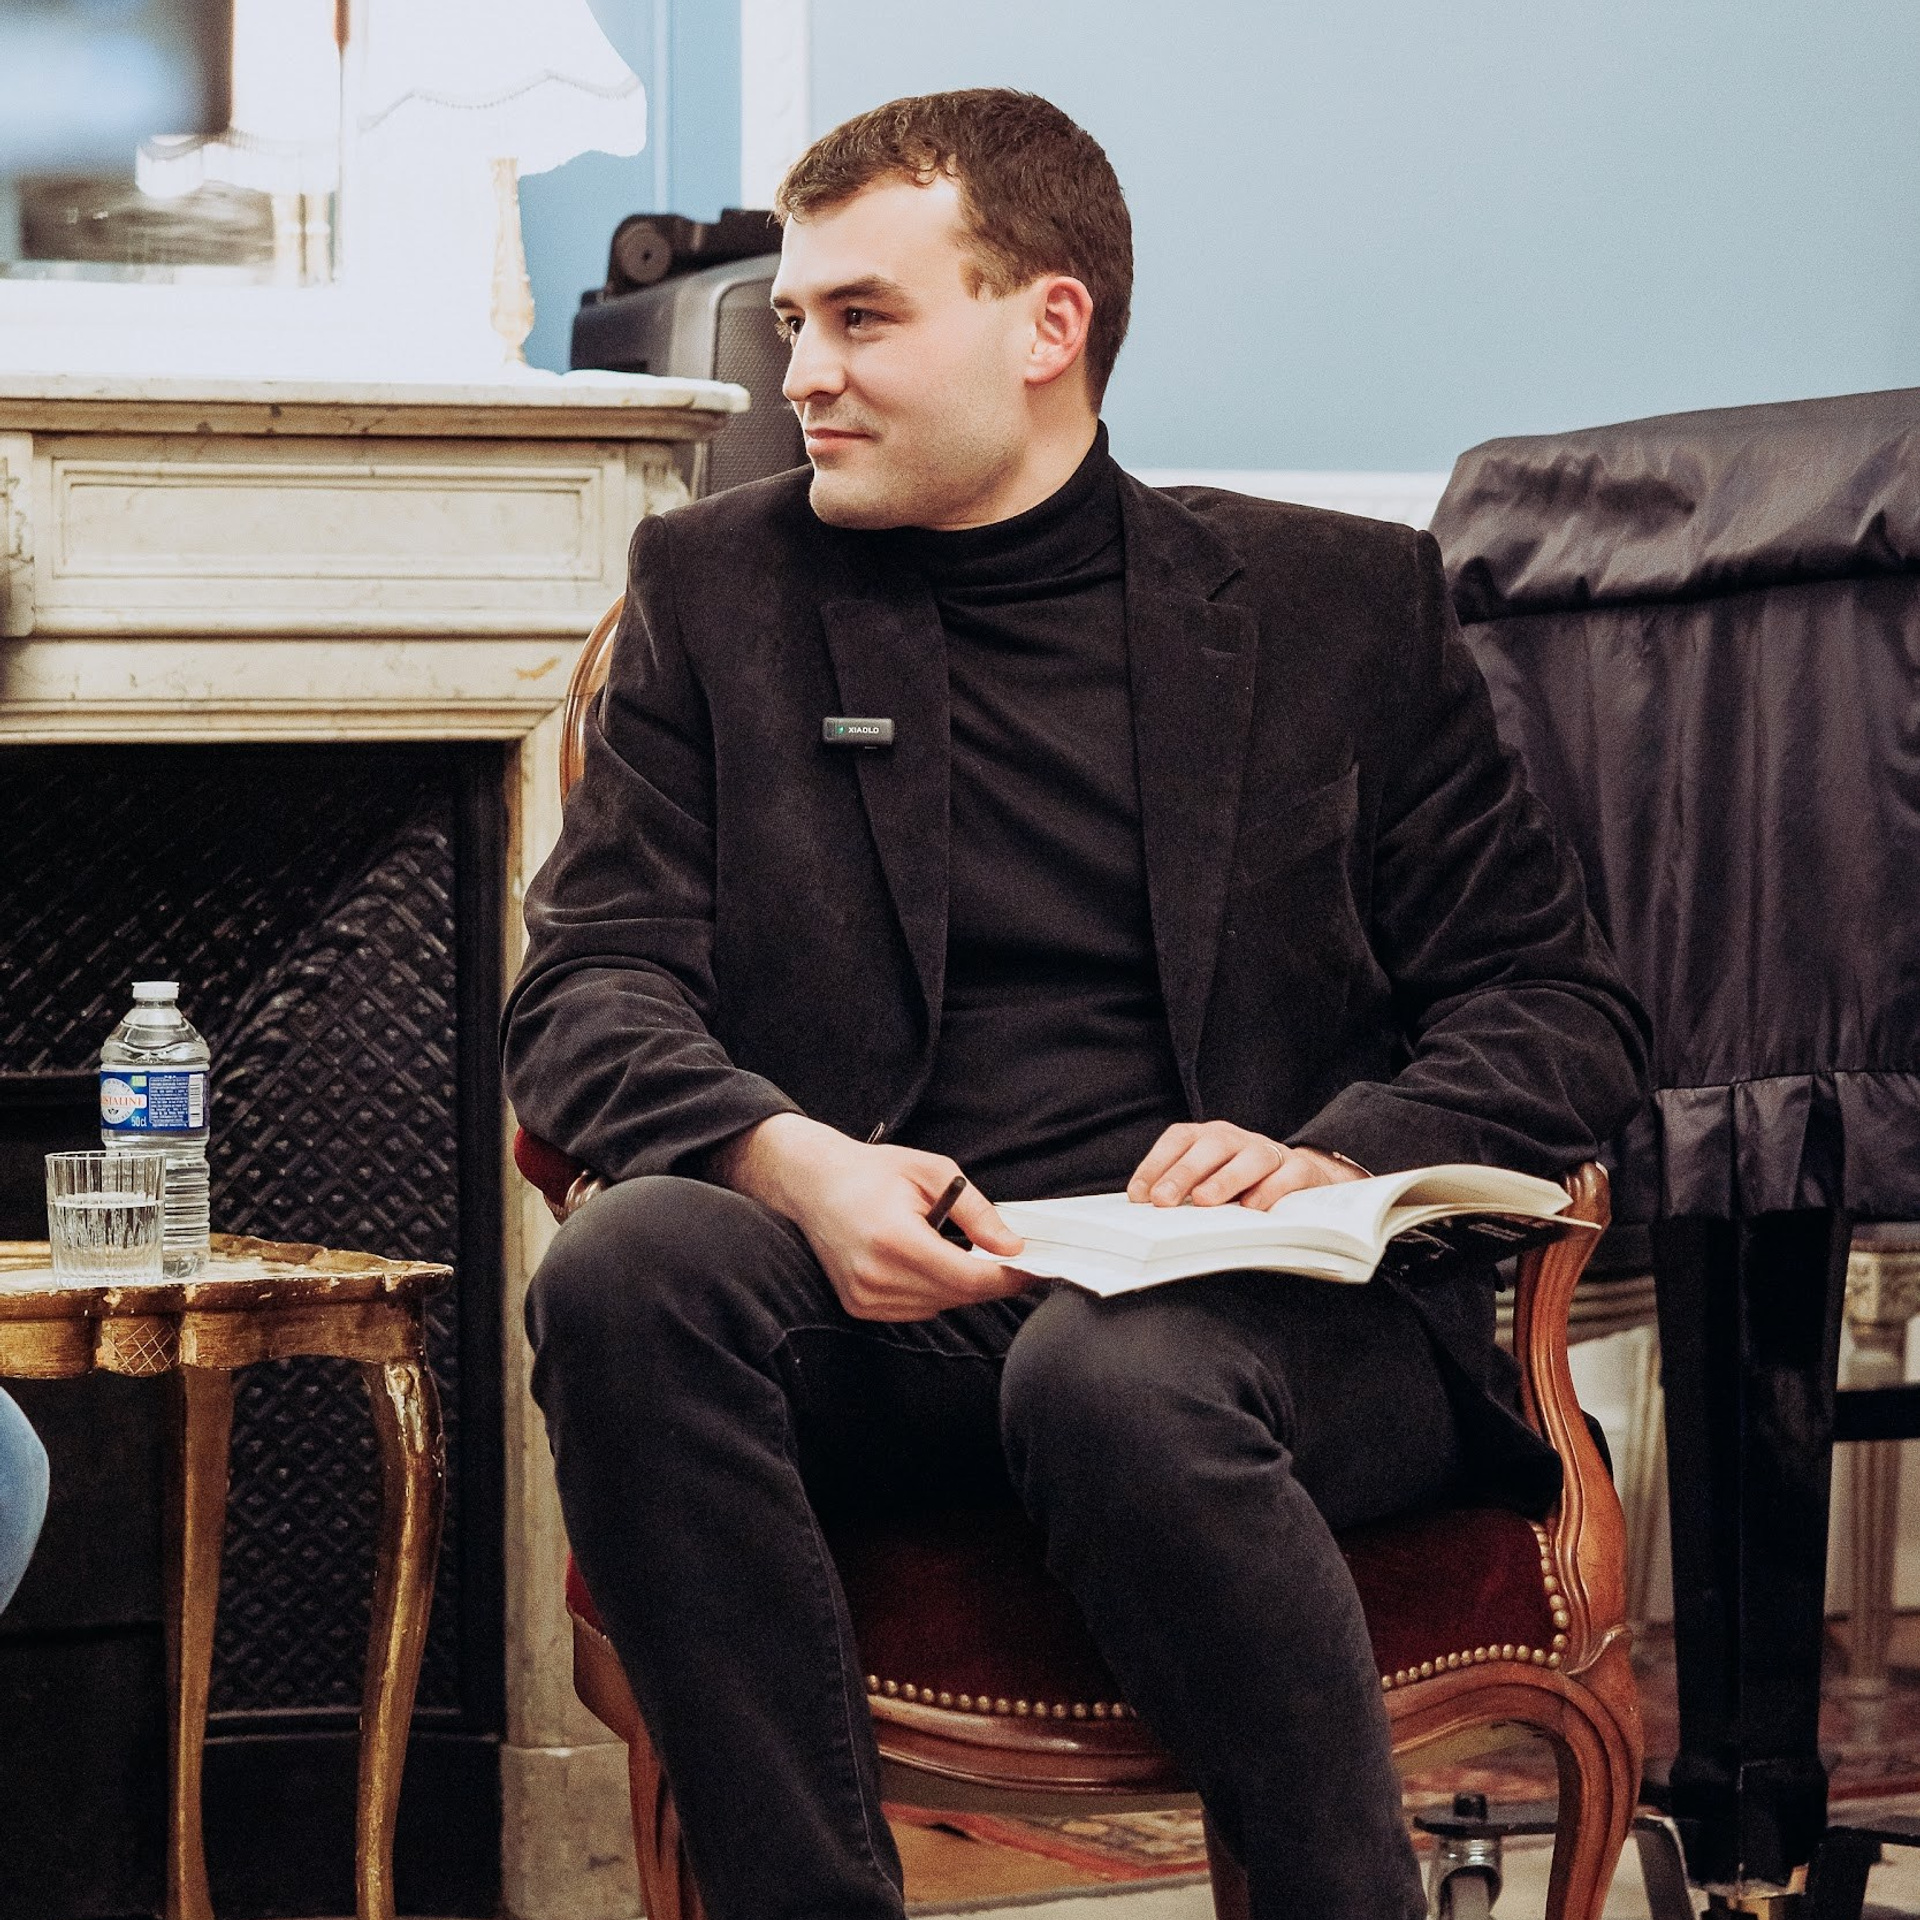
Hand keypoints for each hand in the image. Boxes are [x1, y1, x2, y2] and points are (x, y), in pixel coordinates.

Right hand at [709, 1113, 1027, 1320]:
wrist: (813, 1183)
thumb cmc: (873, 1171)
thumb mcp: (933, 1171)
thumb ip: (977, 1210)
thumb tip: (1012, 1245)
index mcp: (895, 1240)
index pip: (968, 1277)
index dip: (1007, 1276)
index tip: (1032, 1266)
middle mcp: (876, 1277)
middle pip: (958, 1296)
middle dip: (989, 1278)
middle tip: (1007, 1254)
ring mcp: (864, 1297)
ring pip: (940, 1306)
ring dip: (959, 1284)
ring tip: (951, 1245)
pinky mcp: (859, 1307)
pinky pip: (917, 1310)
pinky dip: (932, 1291)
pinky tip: (922, 1259)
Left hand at [1126, 1122, 1367, 1211]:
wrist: (1302, 1178)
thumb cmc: (1243, 1184)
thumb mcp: (1211, 1183)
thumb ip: (1184, 1192)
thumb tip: (1149, 1211)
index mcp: (1210, 1137)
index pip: (1180, 1139)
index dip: (1156, 1163)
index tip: (1138, 1195)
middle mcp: (1238, 1139)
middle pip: (1211, 1146)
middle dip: (1183, 1172)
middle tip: (1162, 1200)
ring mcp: (1270, 1152)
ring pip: (1250, 1158)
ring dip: (1225, 1179)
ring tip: (1204, 1201)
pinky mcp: (1300, 1170)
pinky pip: (1287, 1175)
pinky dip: (1270, 1190)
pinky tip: (1252, 1208)